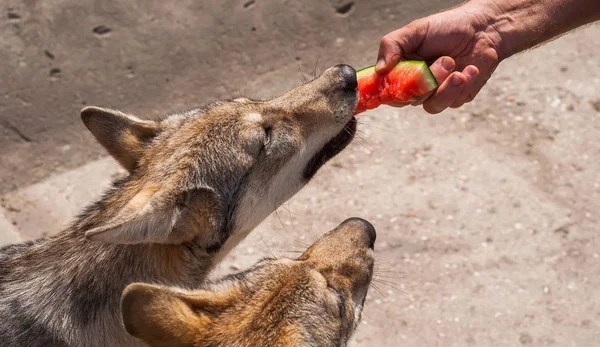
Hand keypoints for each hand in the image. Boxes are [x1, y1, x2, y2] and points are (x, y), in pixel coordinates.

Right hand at [376, 3, 501, 112]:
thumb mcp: (415, 30)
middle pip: (409, 99)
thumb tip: (378, 70)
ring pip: (431, 106)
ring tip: (459, 66)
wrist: (485, 29)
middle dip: (428, 82)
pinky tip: (471, 70)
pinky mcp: (455, 98)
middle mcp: (416, 85)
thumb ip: (392, 45)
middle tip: (447, 60)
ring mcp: (435, 94)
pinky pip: (452, 103)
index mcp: (401, 70)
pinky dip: (463, 86)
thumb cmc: (448, 27)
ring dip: (446, 87)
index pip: (386, 89)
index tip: (400, 82)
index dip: (389, 90)